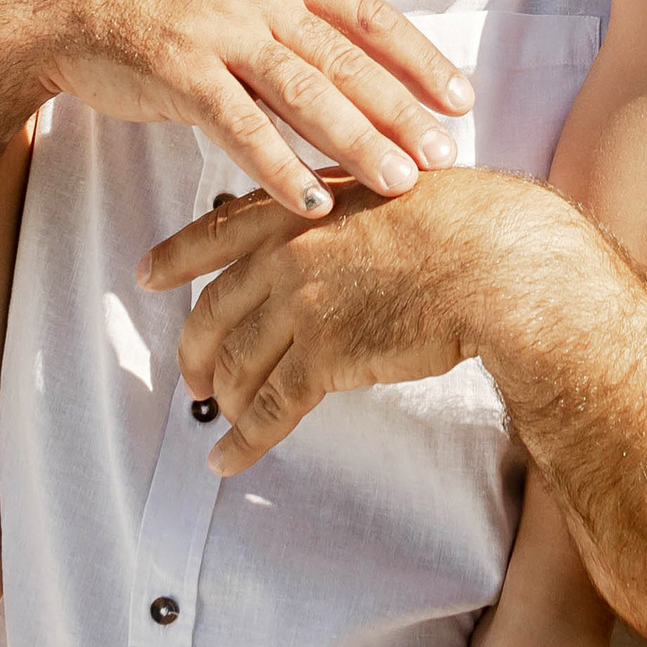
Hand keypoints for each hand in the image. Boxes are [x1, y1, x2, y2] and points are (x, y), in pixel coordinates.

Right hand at [27, 0, 473, 216]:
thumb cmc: (163, 0)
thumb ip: (296, 22)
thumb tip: (362, 66)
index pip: (369, 16)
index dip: (419, 58)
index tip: (461, 99)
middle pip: (346, 61)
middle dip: (402, 111)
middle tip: (444, 155)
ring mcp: (220, 33)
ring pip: (304, 93)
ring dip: (356, 142)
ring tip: (398, 182)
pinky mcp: (179, 72)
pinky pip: (240, 127)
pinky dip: (280, 166)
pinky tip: (313, 201)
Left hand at [146, 169, 566, 466]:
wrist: (499, 261)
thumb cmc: (473, 220)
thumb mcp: (394, 186)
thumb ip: (352, 210)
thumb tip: (348, 228)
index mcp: (303, 207)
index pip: (218, 230)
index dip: (176, 256)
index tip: (146, 275)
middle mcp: (289, 254)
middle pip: (216, 308)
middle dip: (195, 346)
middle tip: (191, 371)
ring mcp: (302, 306)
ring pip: (239, 362)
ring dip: (223, 396)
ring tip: (217, 414)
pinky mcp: (326, 358)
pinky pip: (268, 409)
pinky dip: (242, 440)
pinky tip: (224, 460)